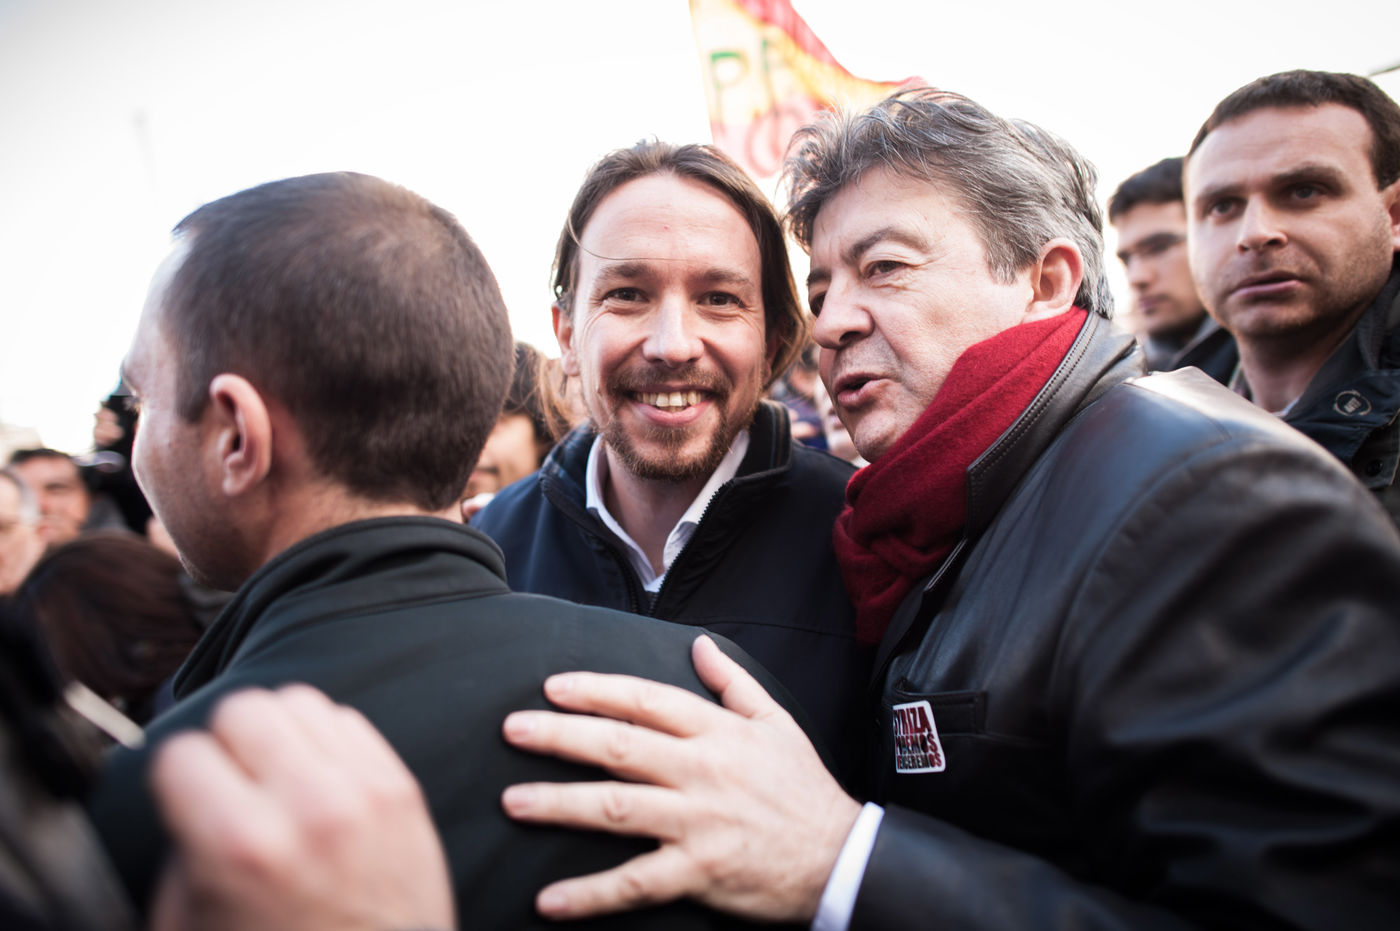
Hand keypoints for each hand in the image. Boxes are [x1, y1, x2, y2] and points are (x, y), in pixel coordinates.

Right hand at [149, 685, 454, 930]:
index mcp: (240, 845)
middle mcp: (306, 807)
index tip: (186, 796)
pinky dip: (325, 742)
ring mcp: (362, 792)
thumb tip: (191, 784)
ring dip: (279, 734)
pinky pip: (348, 721)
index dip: (177, 777)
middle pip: (244, 708)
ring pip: (298, 701)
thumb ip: (186, 842)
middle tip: (231, 783)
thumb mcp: (192, 921)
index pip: (182, 751)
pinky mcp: (402, 789)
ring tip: (277, 779)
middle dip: (227, 743)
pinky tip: (317, 781)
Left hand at [501, 634, 860, 921]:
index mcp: (716, 733)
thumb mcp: (776, 722)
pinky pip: (635, 884)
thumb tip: (698, 645)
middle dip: (560, 736)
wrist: (840, 858)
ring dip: (560, 804)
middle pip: (619, 746)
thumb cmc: (804, 789)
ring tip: (513, 801)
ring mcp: (697, 823)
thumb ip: (732, 683)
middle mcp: (701, 772)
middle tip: (513, 729)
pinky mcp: (698, 871)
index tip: (553, 687)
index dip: (596, 691)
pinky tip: (550, 900)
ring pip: (617, 808)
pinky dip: (591, 894)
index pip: (646, 702)